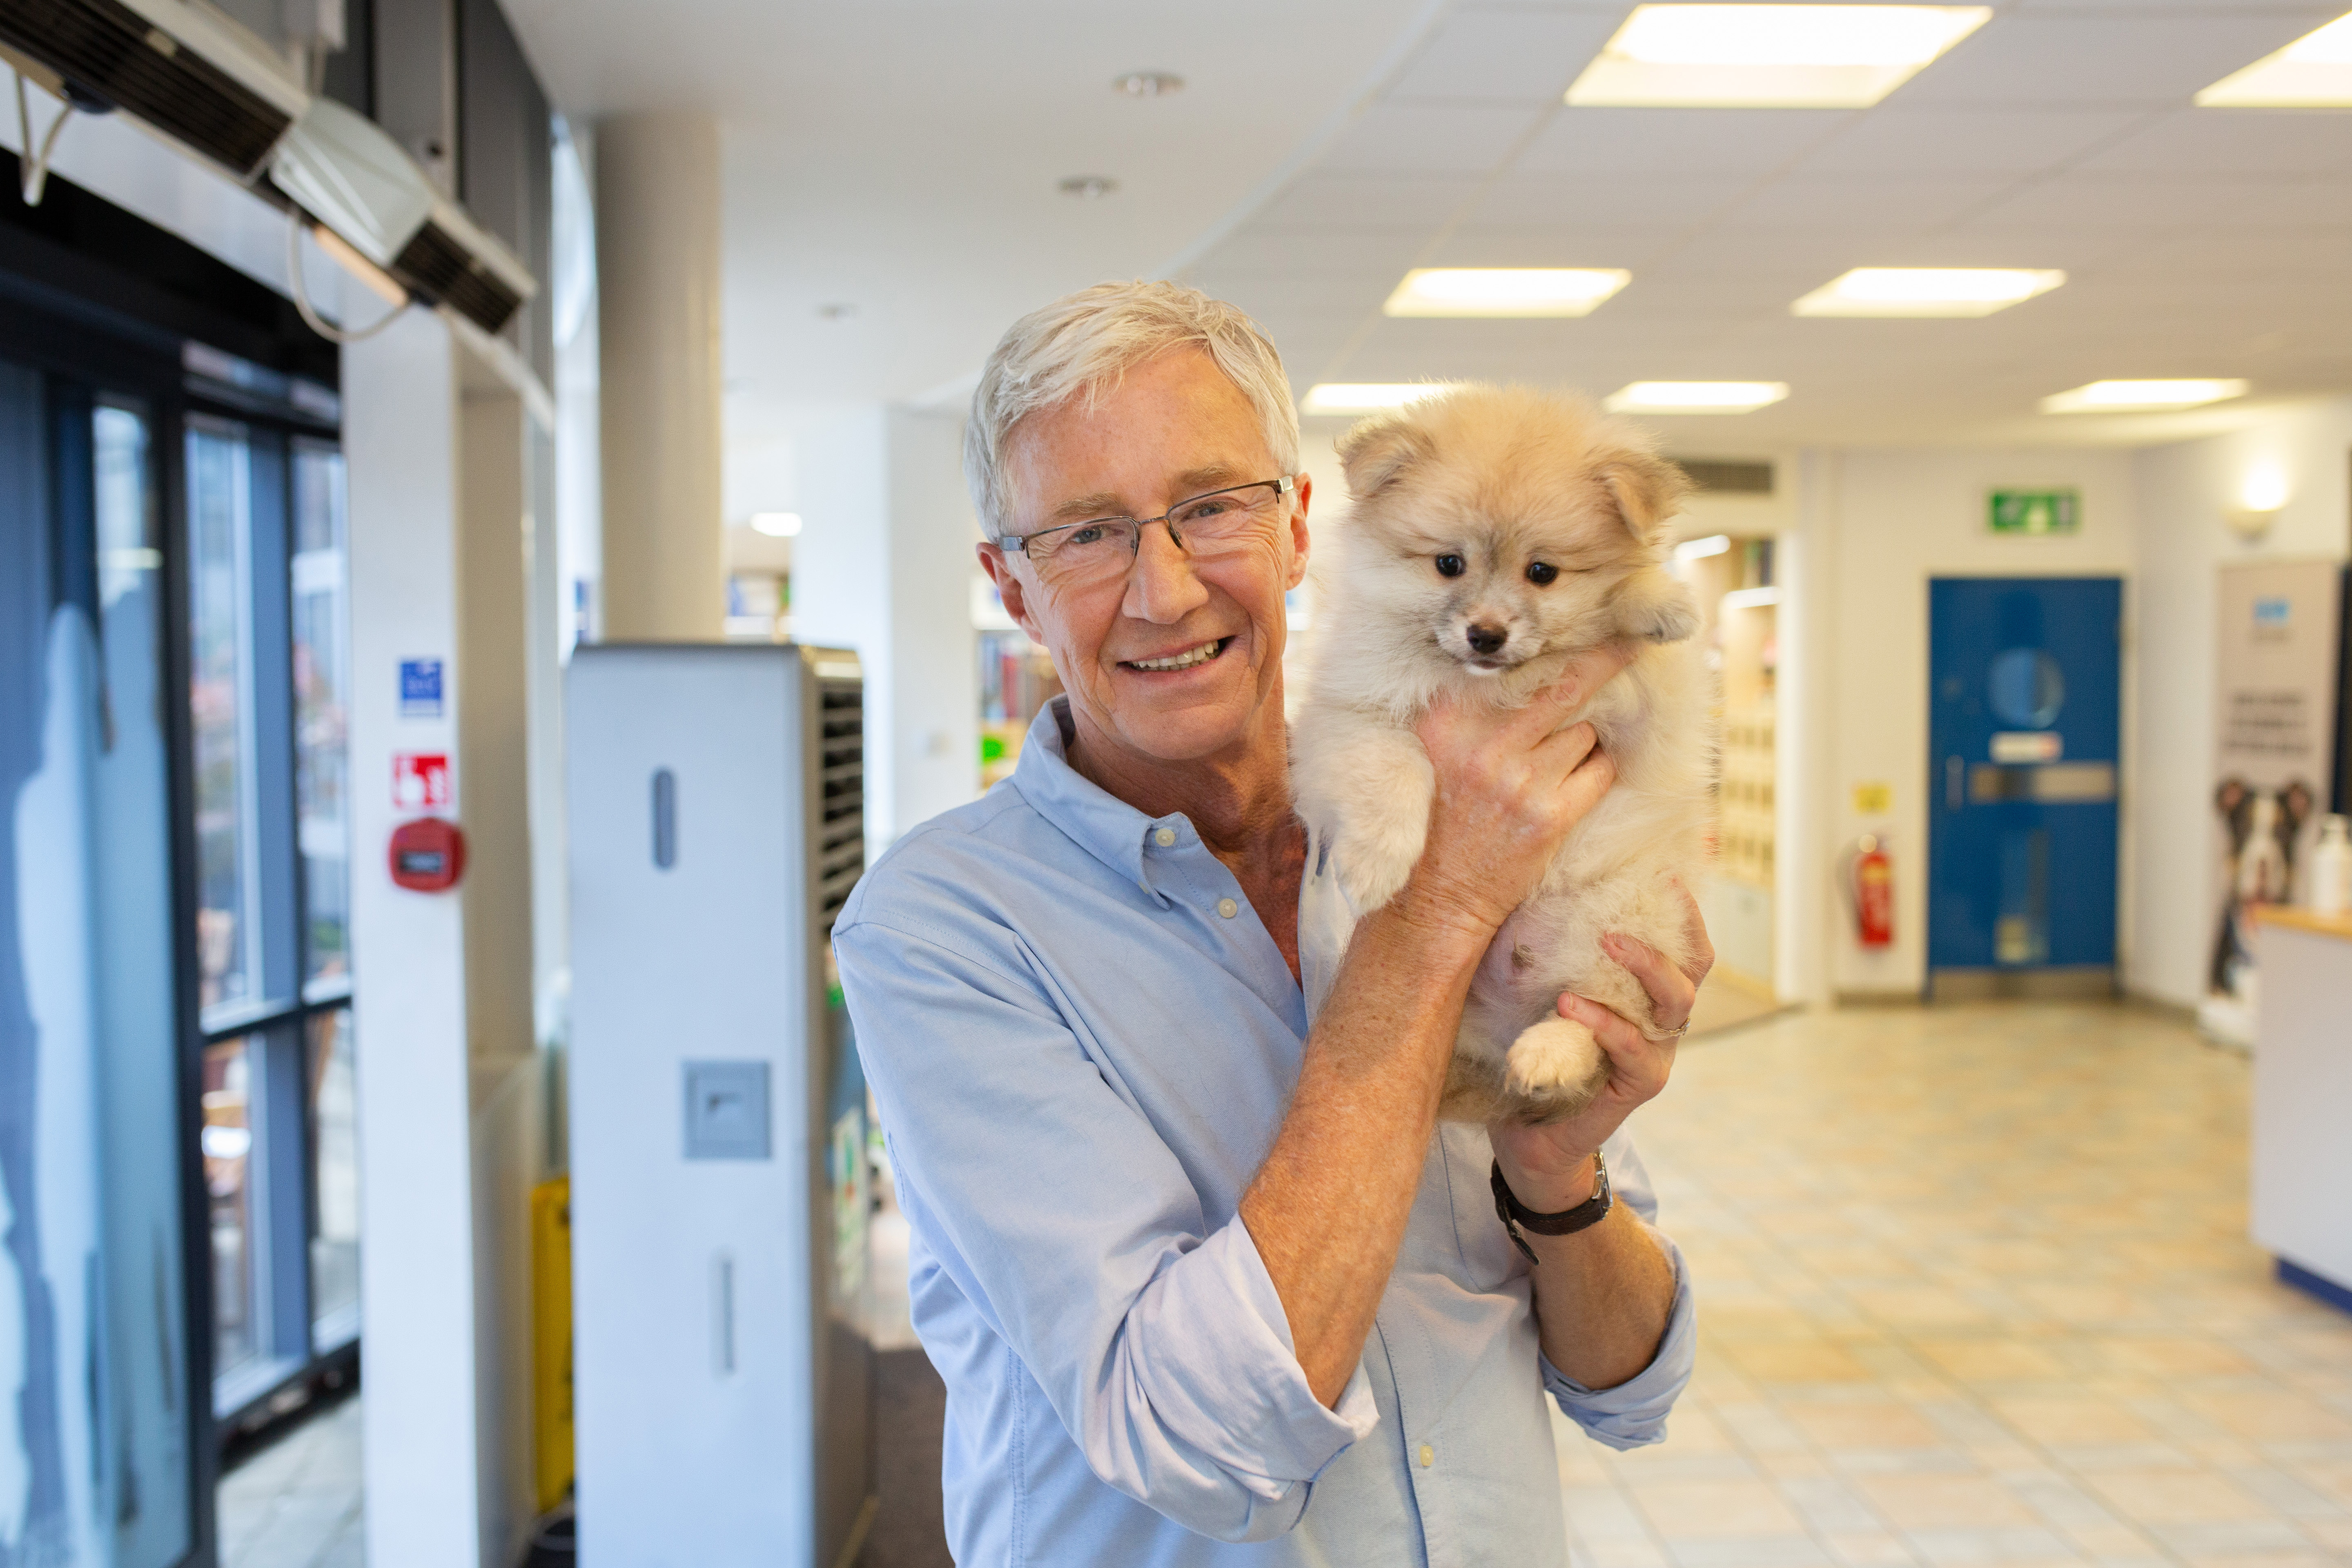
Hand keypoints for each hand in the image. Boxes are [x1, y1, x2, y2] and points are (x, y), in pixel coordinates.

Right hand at [1397, 642, 1638, 938]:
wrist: (1437, 896)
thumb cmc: (1441, 820)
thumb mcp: (1437, 752)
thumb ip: (1468, 710)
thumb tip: (1527, 670)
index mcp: (1449, 720)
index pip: (1514, 666)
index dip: (1557, 645)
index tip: (1586, 621)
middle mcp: (1484, 742)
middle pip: (1565, 685)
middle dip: (1606, 660)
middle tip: (1634, 641)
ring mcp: (1520, 779)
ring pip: (1585, 732)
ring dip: (1586, 740)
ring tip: (1563, 757)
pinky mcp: (1550, 815)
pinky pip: (1598, 772)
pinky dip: (1597, 771)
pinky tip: (1577, 781)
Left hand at [1490, 882, 1713, 1209]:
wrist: (1523, 1131)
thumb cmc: (1530, 1048)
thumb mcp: (1535, 989)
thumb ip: (1540, 948)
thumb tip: (1522, 884)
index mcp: (1643, 993)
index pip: (1682, 944)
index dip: (1682, 908)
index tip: (1661, 869)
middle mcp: (1659, 1021)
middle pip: (1692, 967)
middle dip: (1665, 930)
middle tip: (1625, 903)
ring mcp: (1653, 1055)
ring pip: (1674, 1005)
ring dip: (1645, 967)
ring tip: (1606, 940)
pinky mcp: (1635, 1086)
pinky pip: (1634, 1049)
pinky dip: (1605, 1023)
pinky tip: (1571, 1004)